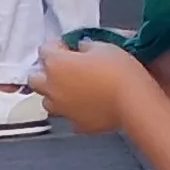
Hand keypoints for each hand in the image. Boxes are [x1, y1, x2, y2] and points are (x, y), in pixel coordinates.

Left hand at [37, 37, 154, 135]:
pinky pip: (70, 116)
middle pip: (35, 78)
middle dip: (46, 72)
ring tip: (74, 89)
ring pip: (48, 101)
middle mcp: (52, 88)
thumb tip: (82, 49)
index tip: (68, 45)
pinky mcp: (77, 124)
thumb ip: (87, 46)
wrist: (134, 102)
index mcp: (56, 64)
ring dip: (56, 94)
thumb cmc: (120, 71)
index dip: (58, 45)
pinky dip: (76, 111)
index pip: (45, 49)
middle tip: (64, 68)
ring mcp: (63, 109)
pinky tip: (90, 106)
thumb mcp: (106, 47)